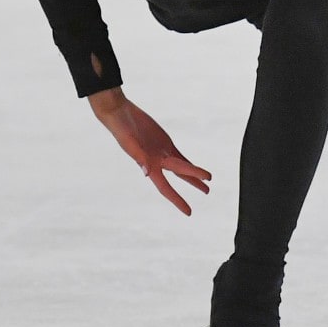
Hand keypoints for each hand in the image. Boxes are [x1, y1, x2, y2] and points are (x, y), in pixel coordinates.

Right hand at [88, 88, 211, 214]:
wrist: (119, 114)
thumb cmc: (121, 129)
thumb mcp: (128, 143)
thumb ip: (139, 157)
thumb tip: (147, 173)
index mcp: (149, 165)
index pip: (166, 188)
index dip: (177, 200)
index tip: (189, 212)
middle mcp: (157, 161)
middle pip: (181, 174)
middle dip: (194, 183)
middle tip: (208, 191)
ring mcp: (161, 151)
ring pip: (182, 166)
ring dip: (193, 174)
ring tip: (207, 182)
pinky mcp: (163, 141)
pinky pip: (179, 154)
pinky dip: (187, 161)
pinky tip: (194, 167)